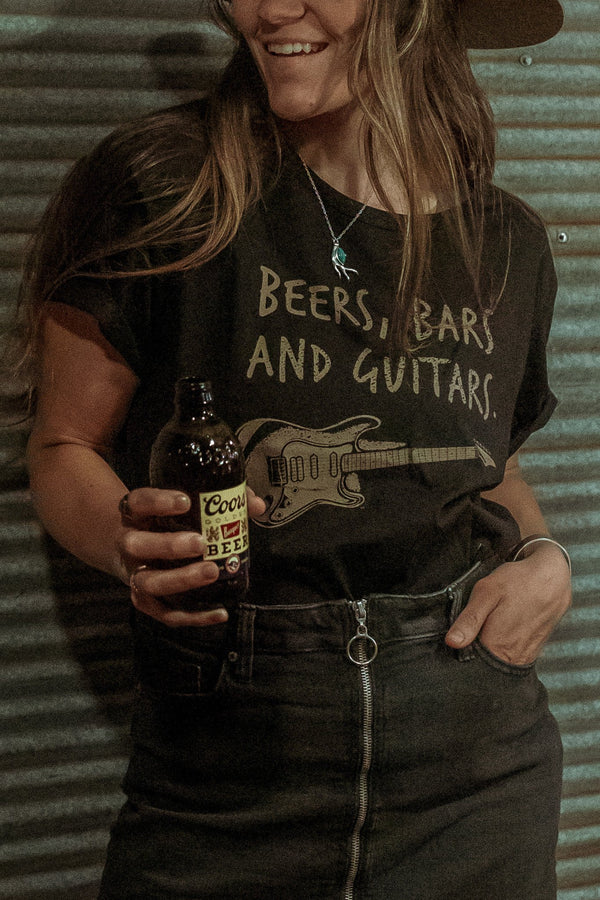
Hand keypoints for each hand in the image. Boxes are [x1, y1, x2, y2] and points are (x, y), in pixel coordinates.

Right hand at [117, 486, 265, 627]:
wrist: (128, 548)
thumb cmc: (166, 521)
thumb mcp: (182, 503)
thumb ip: (221, 499)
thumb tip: (256, 506)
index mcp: (136, 513)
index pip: (140, 502)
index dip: (159, 502)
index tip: (186, 501)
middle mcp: (129, 543)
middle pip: (137, 544)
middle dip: (168, 546)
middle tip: (200, 543)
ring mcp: (134, 573)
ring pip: (148, 582)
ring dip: (180, 580)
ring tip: (211, 572)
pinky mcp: (145, 600)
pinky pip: (164, 613)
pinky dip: (192, 616)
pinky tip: (219, 612)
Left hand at [445, 544, 571, 664]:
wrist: (553, 577)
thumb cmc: (518, 581)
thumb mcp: (487, 592)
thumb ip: (470, 619)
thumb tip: (452, 643)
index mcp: (497, 646)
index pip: (469, 665)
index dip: (459, 653)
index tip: (456, 639)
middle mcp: (513, 658)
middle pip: (483, 666)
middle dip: (473, 652)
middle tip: (473, 628)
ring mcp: (525, 657)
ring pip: (497, 663)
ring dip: (487, 650)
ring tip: (489, 626)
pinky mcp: (532, 653)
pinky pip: (510, 658)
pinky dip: (501, 648)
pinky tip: (500, 629)